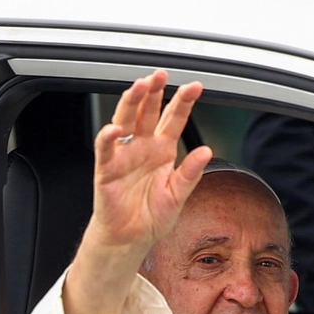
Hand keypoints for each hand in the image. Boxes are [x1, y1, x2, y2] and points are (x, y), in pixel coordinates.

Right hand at [63, 70, 211, 313]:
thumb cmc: (153, 216)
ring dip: (131, 104)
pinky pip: (106, 150)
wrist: (131, 239)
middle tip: (161, 74)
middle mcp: (142, 148)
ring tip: (139, 87)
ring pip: (125, 122)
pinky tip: (115, 128)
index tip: (195, 86)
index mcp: (162, 151)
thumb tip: (207, 152)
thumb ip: (191, 174)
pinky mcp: (106, 171)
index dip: (183, 103)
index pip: (174, 119)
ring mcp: (123, 156)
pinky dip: (109, 139)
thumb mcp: (179, 195)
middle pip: (147, 112)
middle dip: (154, 92)